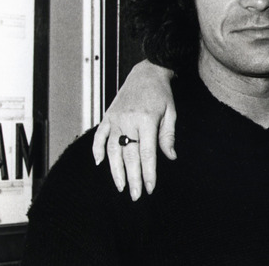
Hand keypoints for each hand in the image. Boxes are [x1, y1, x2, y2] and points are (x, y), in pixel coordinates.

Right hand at [92, 60, 176, 199]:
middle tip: (136, 195)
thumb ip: (168, 136)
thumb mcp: (171, 113)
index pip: (147, 153)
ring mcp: (115, 119)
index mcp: (146, 120)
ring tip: (121, 186)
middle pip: (129, 155)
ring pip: (113, 150)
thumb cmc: (161, 93)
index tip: (150, 188)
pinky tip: (99, 164)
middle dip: (133, 178)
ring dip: (116, 170)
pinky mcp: (107, 116)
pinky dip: (97, 150)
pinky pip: (100, 136)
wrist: (146, 72)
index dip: (149, 172)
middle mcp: (128, 120)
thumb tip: (170, 157)